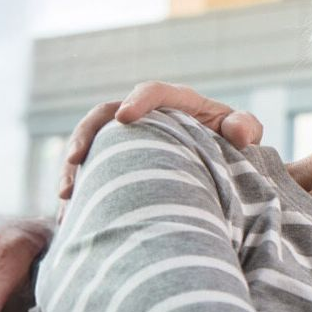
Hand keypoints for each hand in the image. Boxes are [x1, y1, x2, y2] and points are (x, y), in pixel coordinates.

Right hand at [57, 81, 262, 200]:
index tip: (125, 117)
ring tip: (66, 198)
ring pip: (91, 147)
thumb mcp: (245, 132)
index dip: (138, 100)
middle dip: (86, 136)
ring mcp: (128, 140)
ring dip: (73, 169)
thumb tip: (238, 133)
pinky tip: (70, 220)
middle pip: (104, 115)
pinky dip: (80, 194)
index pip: (153, 91)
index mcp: (178, 102)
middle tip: (76, 161)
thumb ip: (246, 127)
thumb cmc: (234, 142)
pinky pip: (92, 175)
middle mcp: (145, 117)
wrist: (224, 164)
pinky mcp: (118, 165)